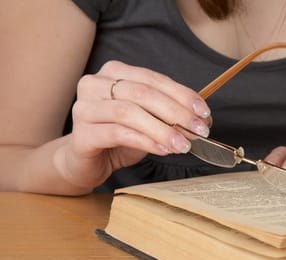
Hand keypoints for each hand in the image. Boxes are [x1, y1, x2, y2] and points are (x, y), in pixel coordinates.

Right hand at [59, 60, 211, 188]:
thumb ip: (170, 115)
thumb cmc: (118, 138)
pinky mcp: (81, 134)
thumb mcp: (149, 121)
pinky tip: (163, 150)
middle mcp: (95, 84)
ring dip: (162, 129)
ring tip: (183, 145)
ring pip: (129, 112)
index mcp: (114, 72)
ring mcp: (84, 107)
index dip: (182, 94)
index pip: (154, 79)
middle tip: (198, 130)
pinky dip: (145, 141)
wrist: (85, 161)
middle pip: (143, 93)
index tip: (204, 112)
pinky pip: (118, 134)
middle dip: (176, 112)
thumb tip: (202, 119)